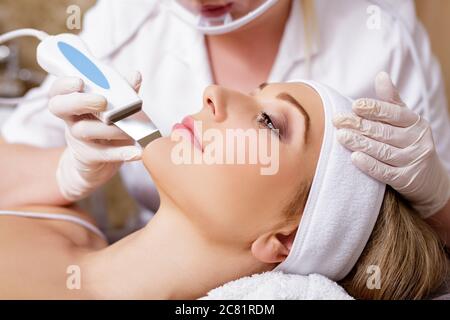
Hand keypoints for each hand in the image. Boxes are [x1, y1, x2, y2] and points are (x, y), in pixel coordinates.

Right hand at [49, 71, 142, 201]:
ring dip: (109, 128)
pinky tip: (137, 152)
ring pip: (84, 131)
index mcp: (73, 102)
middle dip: (79, 101)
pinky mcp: (88, 157)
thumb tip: (135, 75)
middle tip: (102, 101)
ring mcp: (77, 139)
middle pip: (59, 107)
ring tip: (129, 129)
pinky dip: (121, 153)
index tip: (79, 81)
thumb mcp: (113, 108)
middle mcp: (71, 119)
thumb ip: (123, 91)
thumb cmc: (106, 127)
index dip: (64, 84)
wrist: (99, 163)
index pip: (58, 90)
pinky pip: (102, 154)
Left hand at [333, 72, 449, 217]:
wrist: (431, 180)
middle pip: (384, 131)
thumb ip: (391, 101)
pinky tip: (354, 157)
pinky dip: (369, 165)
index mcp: (416, 123)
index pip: (394, 113)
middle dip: (359, 125)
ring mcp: (412, 161)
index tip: (355, 105)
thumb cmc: (409, 144)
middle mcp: (416, 140)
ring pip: (382, 151)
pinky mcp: (405, 180)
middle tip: (337, 120)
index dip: (375, 109)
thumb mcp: (405, 122)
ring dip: (360, 143)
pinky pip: (384, 172)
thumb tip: (381, 75)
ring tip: (341, 136)